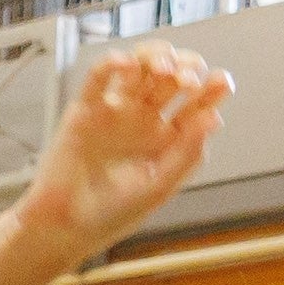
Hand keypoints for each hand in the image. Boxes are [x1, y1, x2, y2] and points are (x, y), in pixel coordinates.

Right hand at [12, 43, 232, 262]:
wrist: (64, 227)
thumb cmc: (110, 213)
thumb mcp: (159, 187)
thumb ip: (187, 154)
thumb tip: (213, 117)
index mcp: (168, 137)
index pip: (197, 102)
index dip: (212, 87)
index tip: (220, 83)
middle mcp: (144, 119)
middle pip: (172, 76)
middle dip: (186, 68)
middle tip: (186, 81)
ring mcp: (115, 111)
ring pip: (140, 67)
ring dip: (155, 57)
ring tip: (162, 68)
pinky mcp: (85, 110)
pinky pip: (99, 78)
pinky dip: (111, 63)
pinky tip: (126, 63)